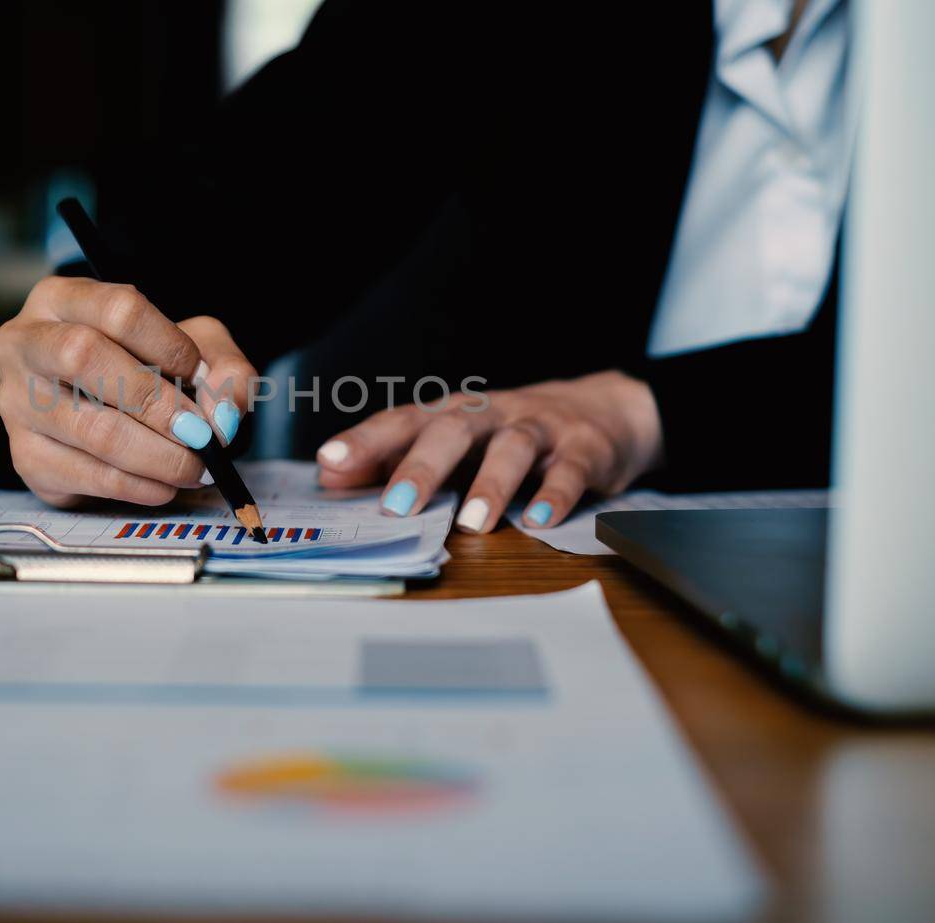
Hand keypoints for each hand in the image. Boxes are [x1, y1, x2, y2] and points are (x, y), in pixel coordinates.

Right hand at [0, 276, 255, 507]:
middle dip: (156, 401)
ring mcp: (16, 403)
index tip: (198, 373)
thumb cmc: (142, 365)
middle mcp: (24, 344)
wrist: (101, 409)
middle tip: (200, 432)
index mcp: (60, 299)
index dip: (167, 344)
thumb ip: (222, 367)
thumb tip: (223, 415)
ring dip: (155, 455)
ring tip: (194, 467)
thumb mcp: (191, 345)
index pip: (117, 309)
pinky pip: (84, 475)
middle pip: (83, 356)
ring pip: (88, 427)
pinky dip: (136, 486)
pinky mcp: (26, 456)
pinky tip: (164, 485)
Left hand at [315, 371, 662, 531]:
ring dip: (491, 483)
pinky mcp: (583, 449)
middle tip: (395, 506)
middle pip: (452, 430)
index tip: (331, 462)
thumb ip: (394, 459)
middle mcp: (491, 414)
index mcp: (452, 413)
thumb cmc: (509, 434)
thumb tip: (330, 476)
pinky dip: (555, 495)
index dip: (367, 440)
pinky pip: (569, 470)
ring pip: (512, 447)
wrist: (604, 411)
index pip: (402, 421)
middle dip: (421, 466)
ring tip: (473, 522)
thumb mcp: (454, 443)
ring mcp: (539, 428)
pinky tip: (539, 521)